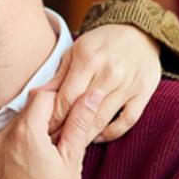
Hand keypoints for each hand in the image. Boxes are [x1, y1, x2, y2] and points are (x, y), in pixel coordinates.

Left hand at [0, 88, 100, 178]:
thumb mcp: (73, 161)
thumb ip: (79, 122)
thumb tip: (91, 94)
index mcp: (25, 134)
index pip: (40, 99)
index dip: (56, 105)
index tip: (64, 117)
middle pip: (20, 121)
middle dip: (38, 128)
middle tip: (54, 148)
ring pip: (4, 142)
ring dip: (19, 148)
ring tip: (37, 171)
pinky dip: (3, 169)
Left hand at [50, 24, 160, 141]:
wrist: (139, 32)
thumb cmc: (100, 43)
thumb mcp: (75, 52)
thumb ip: (58, 77)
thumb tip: (33, 98)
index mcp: (88, 59)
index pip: (66, 98)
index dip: (53, 118)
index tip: (42, 131)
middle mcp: (110, 72)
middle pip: (83, 111)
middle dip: (65, 130)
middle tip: (51, 145)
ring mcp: (129, 83)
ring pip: (103, 119)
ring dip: (85, 136)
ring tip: (69, 146)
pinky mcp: (144, 92)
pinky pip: (127, 121)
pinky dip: (111, 133)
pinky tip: (97, 137)